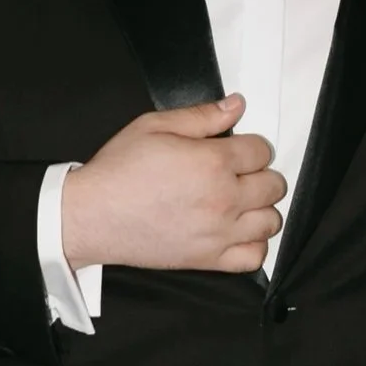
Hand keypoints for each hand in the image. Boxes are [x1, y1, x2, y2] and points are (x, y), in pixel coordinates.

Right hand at [60, 95, 284, 274]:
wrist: (92, 216)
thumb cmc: (118, 172)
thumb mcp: (154, 126)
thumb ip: (201, 116)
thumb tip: (236, 105)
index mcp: (213, 162)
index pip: (261, 150)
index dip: (250, 145)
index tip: (236, 149)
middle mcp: (224, 199)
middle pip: (273, 185)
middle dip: (260, 174)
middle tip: (238, 173)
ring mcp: (220, 233)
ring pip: (271, 221)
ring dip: (261, 208)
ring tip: (241, 202)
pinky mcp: (209, 260)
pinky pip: (254, 257)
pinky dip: (255, 244)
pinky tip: (240, 232)